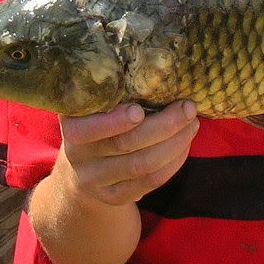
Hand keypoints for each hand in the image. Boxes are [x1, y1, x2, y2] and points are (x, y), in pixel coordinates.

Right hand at [54, 100, 197, 207]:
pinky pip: (150, 182)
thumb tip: (154, 66)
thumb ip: (110, 94)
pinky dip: (173, 163)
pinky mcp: (115, 197)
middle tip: (187, 108)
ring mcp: (96, 180)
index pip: (87, 129)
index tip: (139, 109)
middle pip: (124, 145)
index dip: (114, 122)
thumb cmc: (95, 125)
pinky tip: (184, 145)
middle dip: (163, 125)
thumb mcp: (91, 109)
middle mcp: (78, 156)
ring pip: (141, 165)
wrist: (80, 174)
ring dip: (174, 143)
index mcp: (71, 126)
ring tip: (192, 124)